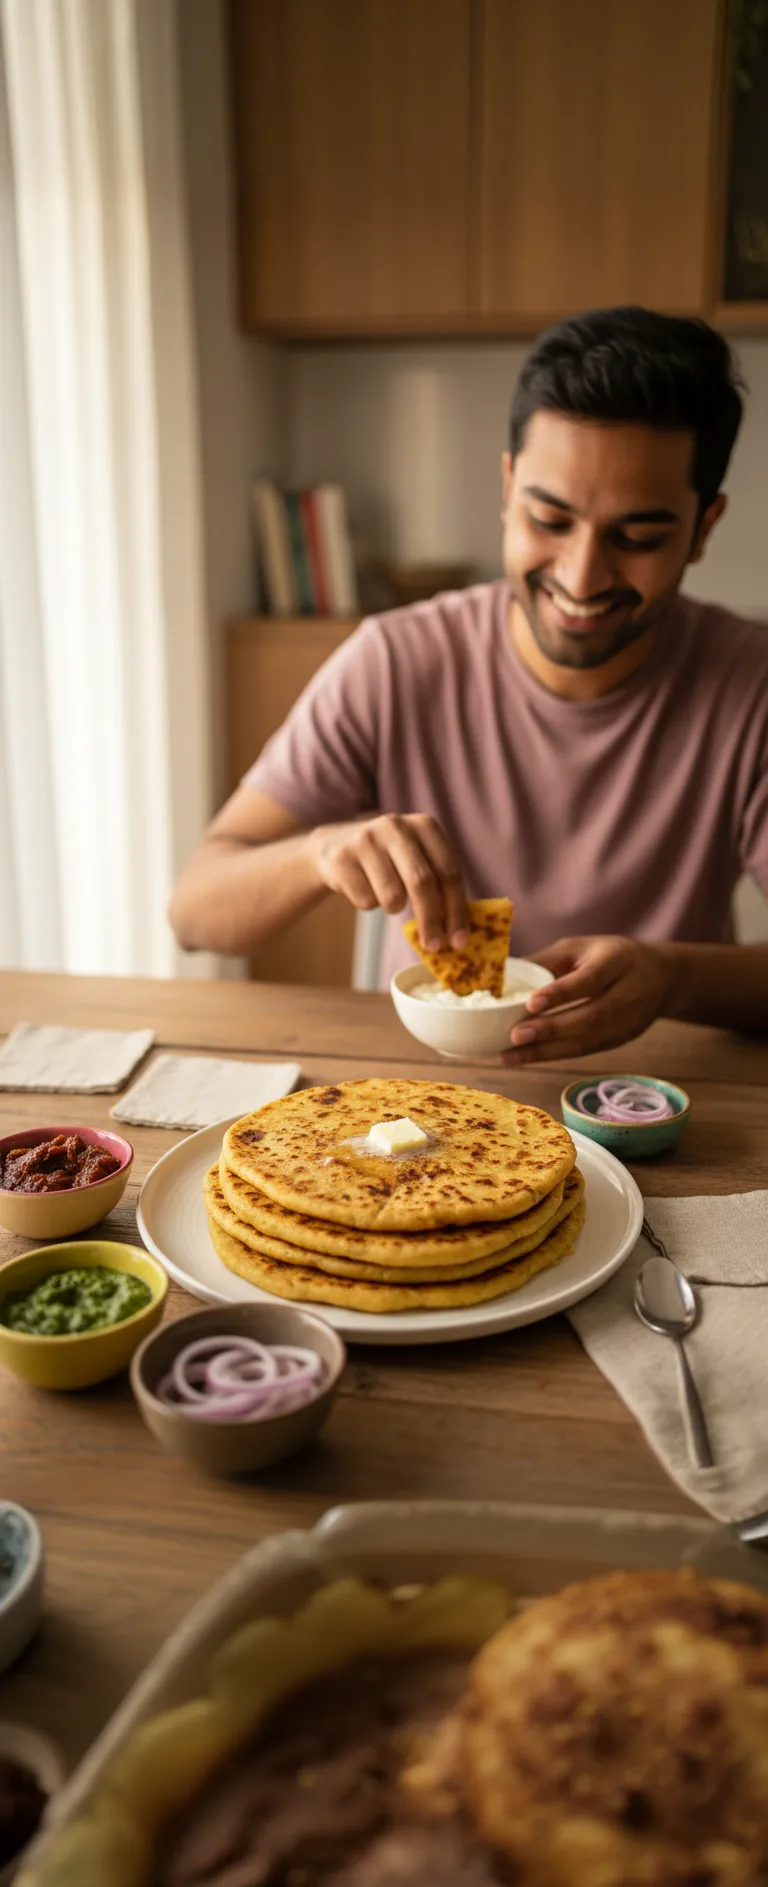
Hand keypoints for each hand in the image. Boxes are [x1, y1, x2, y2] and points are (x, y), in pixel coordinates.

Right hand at [312, 813, 469, 949]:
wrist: (334, 846)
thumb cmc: (388, 861)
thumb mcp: (417, 859)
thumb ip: (440, 885)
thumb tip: (458, 933)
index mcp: (424, 826)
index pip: (449, 873)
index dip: (457, 910)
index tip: (458, 941)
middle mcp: (396, 826)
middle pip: (422, 883)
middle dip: (431, 921)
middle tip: (433, 946)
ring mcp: (366, 839)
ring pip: (392, 896)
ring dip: (393, 907)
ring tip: (386, 894)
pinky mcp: (341, 858)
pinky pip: (365, 901)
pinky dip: (369, 904)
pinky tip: (363, 887)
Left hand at [502, 935, 676, 1063]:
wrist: (662, 978)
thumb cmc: (610, 957)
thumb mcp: (582, 947)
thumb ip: (547, 960)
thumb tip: (501, 972)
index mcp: (618, 961)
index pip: (590, 980)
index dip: (561, 992)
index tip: (531, 1001)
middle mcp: (627, 994)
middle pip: (590, 1016)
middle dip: (551, 1029)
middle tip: (515, 1035)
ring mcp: (626, 1023)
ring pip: (586, 1041)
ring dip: (546, 1051)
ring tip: (510, 1055)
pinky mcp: (618, 1041)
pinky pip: (583, 1051)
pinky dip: (552, 1056)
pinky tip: (524, 1058)